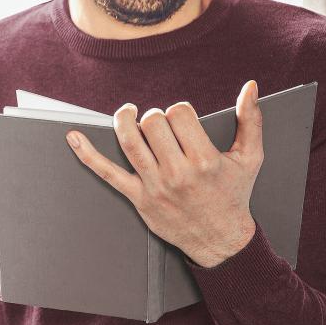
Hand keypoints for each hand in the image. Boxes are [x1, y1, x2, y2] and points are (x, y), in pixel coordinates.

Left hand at [65, 79, 263, 266]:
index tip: (183, 119)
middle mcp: (177, 173)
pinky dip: (88, 155)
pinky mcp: (138, 198)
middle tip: (161, 125)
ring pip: (129, 142)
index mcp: (204, 159)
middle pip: (153, 124)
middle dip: (155, 116)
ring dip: (123, 120)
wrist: (220, 238)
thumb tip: (250, 86)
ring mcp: (154, 186)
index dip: (179, 110)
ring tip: (127, 113)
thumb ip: (251, 119)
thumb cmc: (234, 195)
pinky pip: (107, 173)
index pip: (178, 114)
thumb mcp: (250, 157)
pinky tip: (74, 138)